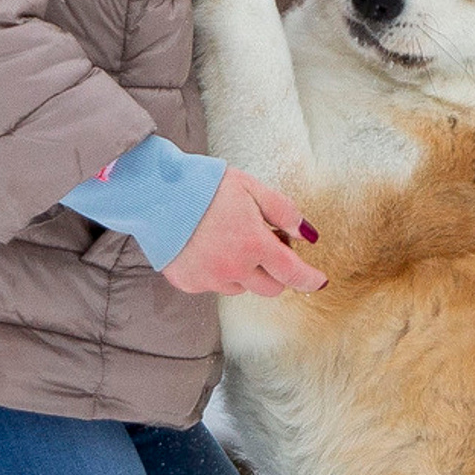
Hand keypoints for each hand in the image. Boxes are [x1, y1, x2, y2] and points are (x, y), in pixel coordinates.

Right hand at [163, 167, 326, 296]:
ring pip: (241, 287)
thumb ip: (284, 212)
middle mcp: (233, 269)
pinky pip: (214, 285)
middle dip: (275, 271)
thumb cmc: (206, 186)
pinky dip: (217, 271)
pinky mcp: (189, 283)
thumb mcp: (252, 188)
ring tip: (228, 239)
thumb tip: (307, 235)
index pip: (292, 273)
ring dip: (244, 271)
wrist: (156, 193)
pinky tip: (206, 247)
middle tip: (264, 243)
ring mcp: (209, 279)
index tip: (319, 281)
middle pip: (270, 288)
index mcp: (254, 244)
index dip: (309, 279)